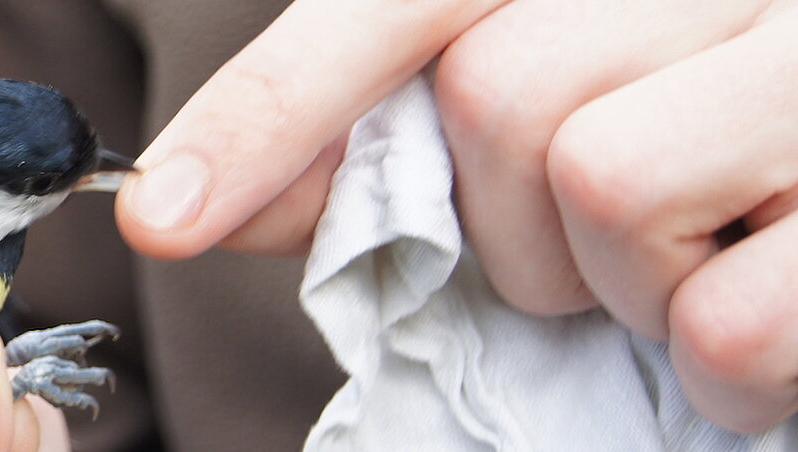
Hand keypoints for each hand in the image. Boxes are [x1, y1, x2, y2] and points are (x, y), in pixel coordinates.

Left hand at [112, 0, 797, 431]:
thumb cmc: (741, 134)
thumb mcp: (572, 99)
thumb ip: (390, 141)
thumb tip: (216, 199)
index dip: (275, 107)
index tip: (163, 215)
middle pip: (498, 92)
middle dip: (512, 220)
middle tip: (606, 242)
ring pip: (599, 181)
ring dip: (624, 280)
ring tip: (713, 253)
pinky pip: (729, 319)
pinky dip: (732, 360)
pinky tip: (785, 300)